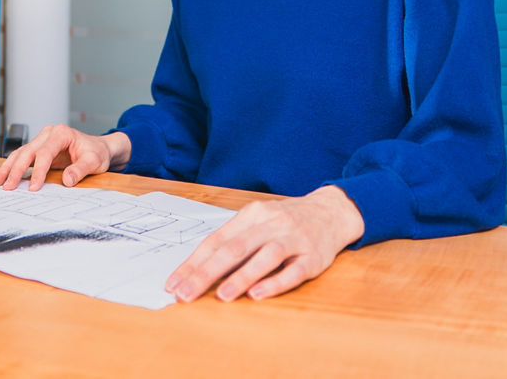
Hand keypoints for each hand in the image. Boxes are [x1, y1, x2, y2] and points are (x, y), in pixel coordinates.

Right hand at [0, 124, 131, 190]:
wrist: (99, 149)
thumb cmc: (97, 153)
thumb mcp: (94, 162)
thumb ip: (80, 170)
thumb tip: (67, 180)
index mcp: (61, 133)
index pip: (45, 152)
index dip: (38, 171)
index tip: (33, 188)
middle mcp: (49, 134)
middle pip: (28, 151)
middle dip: (15, 170)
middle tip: (7, 186)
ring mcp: (42, 140)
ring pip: (21, 153)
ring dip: (8, 168)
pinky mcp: (39, 149)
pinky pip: (23, 157)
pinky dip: (12, 167)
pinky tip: (2, 176)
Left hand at [165, 185, 363, 302]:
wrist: (332, 210)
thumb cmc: (286, 221)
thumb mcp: (258, 221)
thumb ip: (234, 240)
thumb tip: (198, 269)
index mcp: (252, 215)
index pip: (216, 240)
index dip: (193, 263)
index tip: (173, 284)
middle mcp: (271, 224)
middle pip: (235, 248)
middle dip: (206, 273)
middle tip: (186, 294)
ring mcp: (294, 239)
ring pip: (265, 256)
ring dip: (241, 277)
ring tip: (221, 296)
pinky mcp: (314, 256)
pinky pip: (293, 270)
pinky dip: (275, 283)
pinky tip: (258, 295)